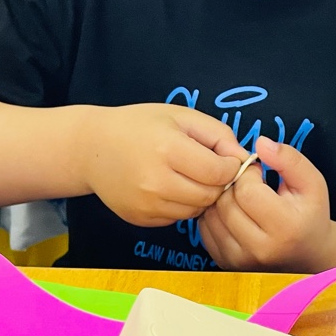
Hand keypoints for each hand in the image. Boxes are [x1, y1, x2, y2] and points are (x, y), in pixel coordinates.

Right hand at [77, 104, 244, 226]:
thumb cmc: (139, 125)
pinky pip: (177, 219)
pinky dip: (181, 205)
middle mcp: (155, 181)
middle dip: (218, 183)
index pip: (219, 172)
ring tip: (188, 176)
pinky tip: (170, 187)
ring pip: (196, 210)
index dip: (230, 166)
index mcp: (167, 149)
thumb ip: (218, 135)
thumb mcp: (180, 116)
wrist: (91, 148)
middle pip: (210, 195)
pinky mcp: (139, 219)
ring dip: (201, 196)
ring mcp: (146, 204)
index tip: (224, 158)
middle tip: (210, 169)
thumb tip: (244, 160)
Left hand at [199, 137, 331, 271]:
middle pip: (226, 204)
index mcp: (285, 228)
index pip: (247, 192)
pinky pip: (205, 230)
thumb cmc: (310, 214)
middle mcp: (261, 249)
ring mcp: (240, 261)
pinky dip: (214, 215)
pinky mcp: (226, 264)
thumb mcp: (312, 182)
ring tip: (241, 197)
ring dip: (221, 199)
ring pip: (211, 216)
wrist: (309, 254)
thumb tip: (260, 143)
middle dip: (233, 185)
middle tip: (248, 183)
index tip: (258, 173)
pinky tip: (232, 211)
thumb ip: (289, 159)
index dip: (248, 174)